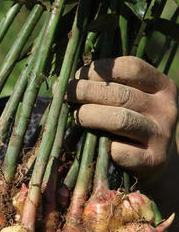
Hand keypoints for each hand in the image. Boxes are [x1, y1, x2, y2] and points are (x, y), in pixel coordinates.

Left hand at [65, 55, 178, 185]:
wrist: (157, 163)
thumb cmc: (133, 124)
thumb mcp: (132, 101)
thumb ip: (110, 87)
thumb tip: (69, 79)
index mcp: (163, 87)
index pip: (132, 68)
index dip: (100, 69)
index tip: (78, 74)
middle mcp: (167, 109)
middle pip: (121, 94)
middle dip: (86, 91)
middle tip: (64, 92)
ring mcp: (161, 136)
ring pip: (120, 119)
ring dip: (88, 115)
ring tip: (73, 115)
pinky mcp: (152, 161)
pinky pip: (119, 150)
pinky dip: (100, 144)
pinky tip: (90, 141)